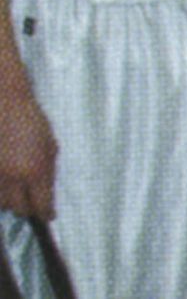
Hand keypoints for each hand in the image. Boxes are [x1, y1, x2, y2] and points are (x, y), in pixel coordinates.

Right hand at [0, 83, 55, 219]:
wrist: (3, 103)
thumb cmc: (30, 120)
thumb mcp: (49, 144)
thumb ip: (48, 170)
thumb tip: (47, 193)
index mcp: (35, 170)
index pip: (41, 204)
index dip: (45, 213)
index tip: (48, 216)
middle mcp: (12, 178)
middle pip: (19, 208)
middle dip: (27, 208)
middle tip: (32, 202)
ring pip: (1, 203)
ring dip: (10, 200)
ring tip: (16, 189)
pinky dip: (0, 191)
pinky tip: (5, 182)